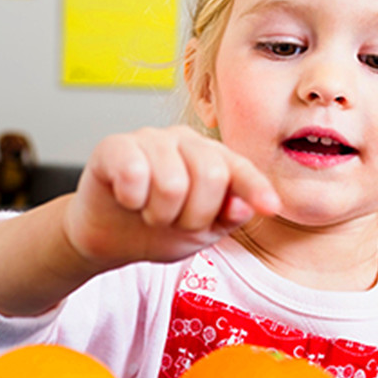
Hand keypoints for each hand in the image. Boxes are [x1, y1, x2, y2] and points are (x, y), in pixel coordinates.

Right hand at [64, 126, 280, 269]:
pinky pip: (134, 173)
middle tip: (176, 223)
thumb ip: (227, 218)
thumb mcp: (202, 232)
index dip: (255, 188)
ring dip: (160, 214)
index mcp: (211, 158)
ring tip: (149, 213)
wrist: (107, 237)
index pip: (240, 169)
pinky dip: (132, 200)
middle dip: (195, 216)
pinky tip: (127, 200)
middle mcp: (184, 141)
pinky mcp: (114, 146)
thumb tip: (244, 206)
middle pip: (211, 175)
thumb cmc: (156, 228)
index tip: (270, 208)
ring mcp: (149, 139)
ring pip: (172, 181)